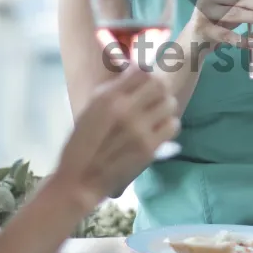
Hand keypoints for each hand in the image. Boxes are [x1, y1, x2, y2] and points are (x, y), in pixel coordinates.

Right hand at [55, 64, 180, 208]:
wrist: (80, 181)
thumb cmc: (81, 144)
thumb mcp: (91, 109)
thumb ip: (114, 89)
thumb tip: (135, 71)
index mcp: (108, 98)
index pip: (141, 71)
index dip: (147, 73)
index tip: (145, 80)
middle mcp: (126, 110)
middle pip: (160, 84)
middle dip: (159, 88)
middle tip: (155, 96)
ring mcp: (140, 129)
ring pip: (170, 103)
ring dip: (165, 106)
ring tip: (156, 114)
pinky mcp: (150, 148)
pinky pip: (173, 125)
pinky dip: (168, 125)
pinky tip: (157, 130)